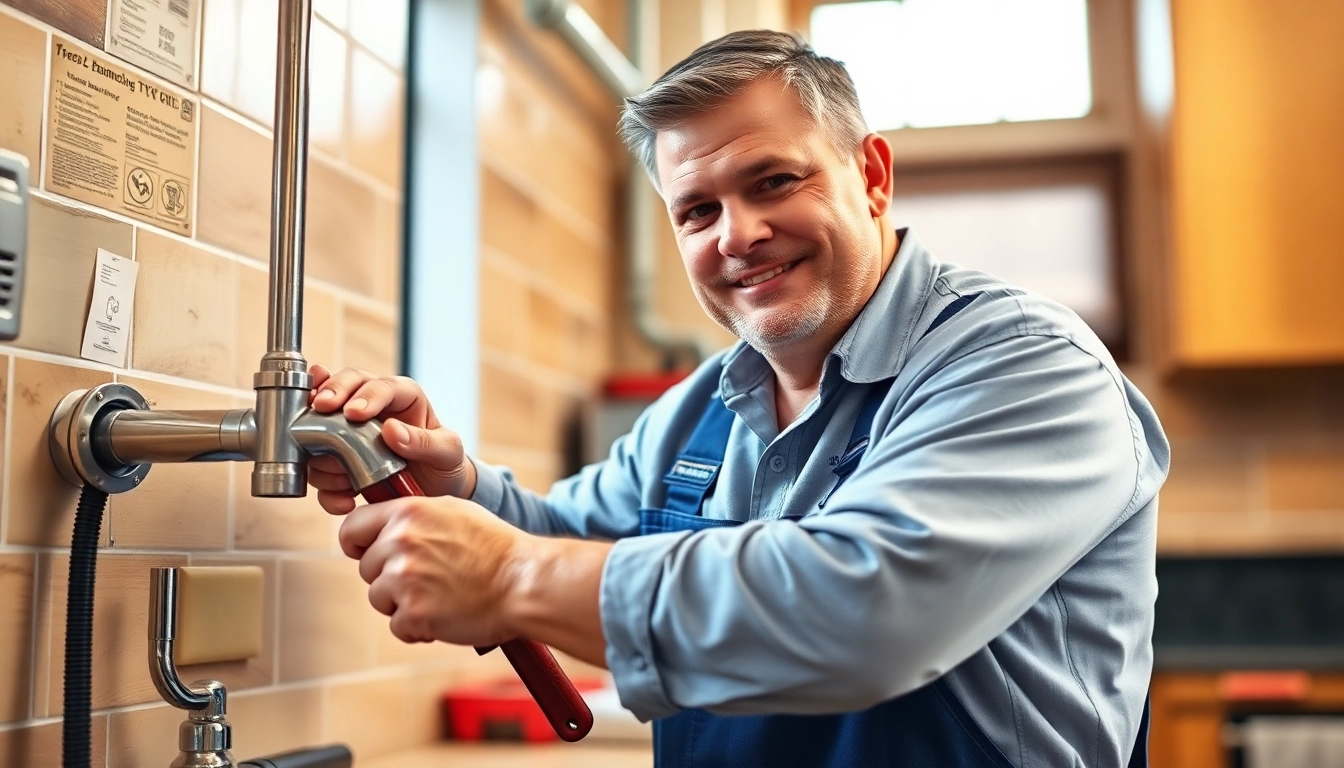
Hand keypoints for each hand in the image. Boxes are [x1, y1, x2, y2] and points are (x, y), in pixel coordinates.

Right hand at [307, 364, 476, 512]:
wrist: (436, 492)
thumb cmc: (444, 463)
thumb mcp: (447, 452)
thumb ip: (426, 441)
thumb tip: (391, 430)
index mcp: (401, 397)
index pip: (380, 384)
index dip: (364, 395)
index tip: (353, 412)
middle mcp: (372, 408)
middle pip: (343, 386)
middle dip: (329, 394)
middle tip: (321, 407)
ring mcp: (350, 433)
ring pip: (320, 426)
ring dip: (324, 452)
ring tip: (345, 478)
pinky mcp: (339, 463)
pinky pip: (320, 469)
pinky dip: (325, 487)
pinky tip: (345, 500)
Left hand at [339, 494, 532, 645]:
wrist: (523, 582)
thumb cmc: (496, 549)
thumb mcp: (453, 512)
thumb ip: (414, 517)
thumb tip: (385, 527)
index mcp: (408, 513)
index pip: (352, 526)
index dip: (356, 544)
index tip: (364, 554)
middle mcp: (401, 542)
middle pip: (367, 568)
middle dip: (390, 578)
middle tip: (428, 580)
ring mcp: (405, 579)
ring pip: (380, 598)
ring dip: (404, 604)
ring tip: (441, 597)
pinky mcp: (414, 613)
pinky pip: (398, 626)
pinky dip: (418, 628)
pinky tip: (446, 615)